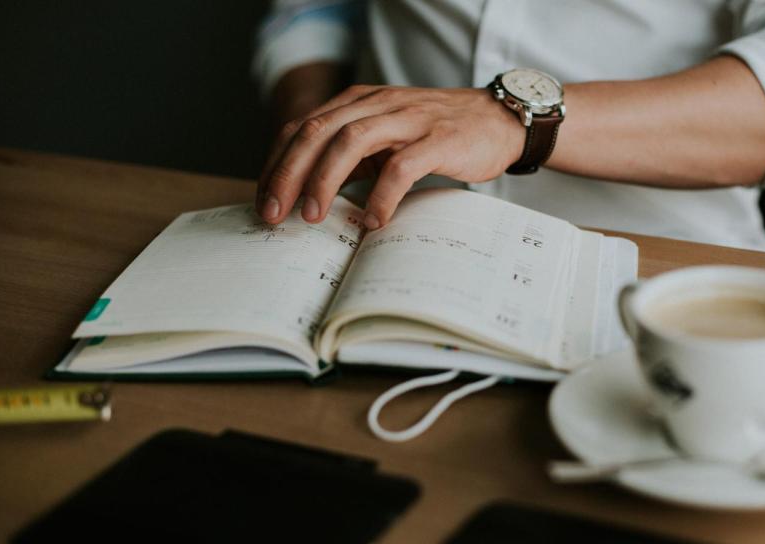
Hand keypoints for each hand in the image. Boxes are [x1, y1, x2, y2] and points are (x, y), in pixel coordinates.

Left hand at [256, 85, 524, 228]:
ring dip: (324, 180)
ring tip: (312, 216)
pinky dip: (381, 195)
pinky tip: (371, 220)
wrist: (500, 120)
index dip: (277, 164)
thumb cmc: (440, 135)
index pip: (303, 127)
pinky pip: (402, 166)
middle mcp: (379, 104)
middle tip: (274, 214)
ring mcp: (409, 120)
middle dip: (289, 174)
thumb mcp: (388, 139)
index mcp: (360, 102)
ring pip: (351, 142)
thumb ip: (354, 158)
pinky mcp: (439, 140)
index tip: (264, 201)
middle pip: (318, 131)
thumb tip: (311, 197)